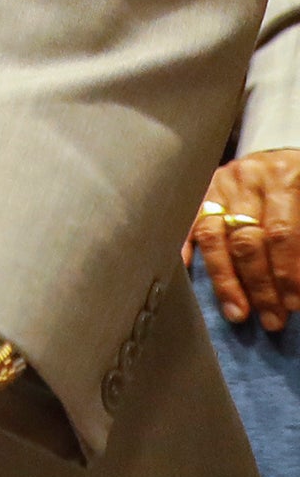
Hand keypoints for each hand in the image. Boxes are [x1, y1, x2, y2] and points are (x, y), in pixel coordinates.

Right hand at [188, 151, 299, 330]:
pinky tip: (189, 273)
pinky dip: (187, 248)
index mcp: (289, 179)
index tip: (294, 305)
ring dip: (226, 280)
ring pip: (216, 236)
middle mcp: (252, 179)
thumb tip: (298, 287)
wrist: (286, 157)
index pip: (283, 233)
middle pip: (248, 239)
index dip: (287, 272)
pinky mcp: (206, 190)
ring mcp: (224, 183)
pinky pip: (192, 223)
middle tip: (271, 319)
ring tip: (237, 312)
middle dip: (259, 285)